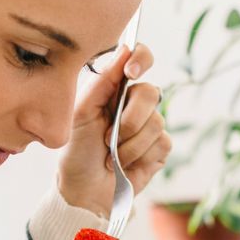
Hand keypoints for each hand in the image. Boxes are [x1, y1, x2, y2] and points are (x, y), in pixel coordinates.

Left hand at [57, 43, 170, 217]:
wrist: (85, 190)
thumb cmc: (78, 151)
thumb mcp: (82, 114)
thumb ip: (102, 83)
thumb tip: (125, 50)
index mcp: (115, 89)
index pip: (138, 59)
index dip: (141, 58)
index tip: (132, 71)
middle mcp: (136, 103)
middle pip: (151, 93)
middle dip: (128, 119)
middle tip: (108, 136)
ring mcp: (150, 125)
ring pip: (155, 122)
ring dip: (128, 145)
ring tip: (112, 156)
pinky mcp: (160, 149)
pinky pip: (161, 143)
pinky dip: (138, 157)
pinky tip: (125, 165)